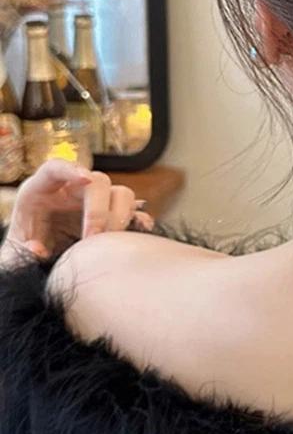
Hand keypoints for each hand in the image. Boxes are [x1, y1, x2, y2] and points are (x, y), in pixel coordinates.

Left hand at [1, 159, 153, 264]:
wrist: (39, 265)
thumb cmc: (22, 254)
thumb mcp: (9, 258)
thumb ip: (18, 254)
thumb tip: (37, 249)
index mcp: (41, 191)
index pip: (55, 168)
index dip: (72, 168)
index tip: (85, 179)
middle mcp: (72, 191)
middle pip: (98, 182)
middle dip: (99, 209)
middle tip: (93, 238)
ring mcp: (95, 203)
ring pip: (121, 194)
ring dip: (121, 216)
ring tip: (110, 242)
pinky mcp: (112, 217)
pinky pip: (134, 213)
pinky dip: (138, 222)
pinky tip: (133, 236)